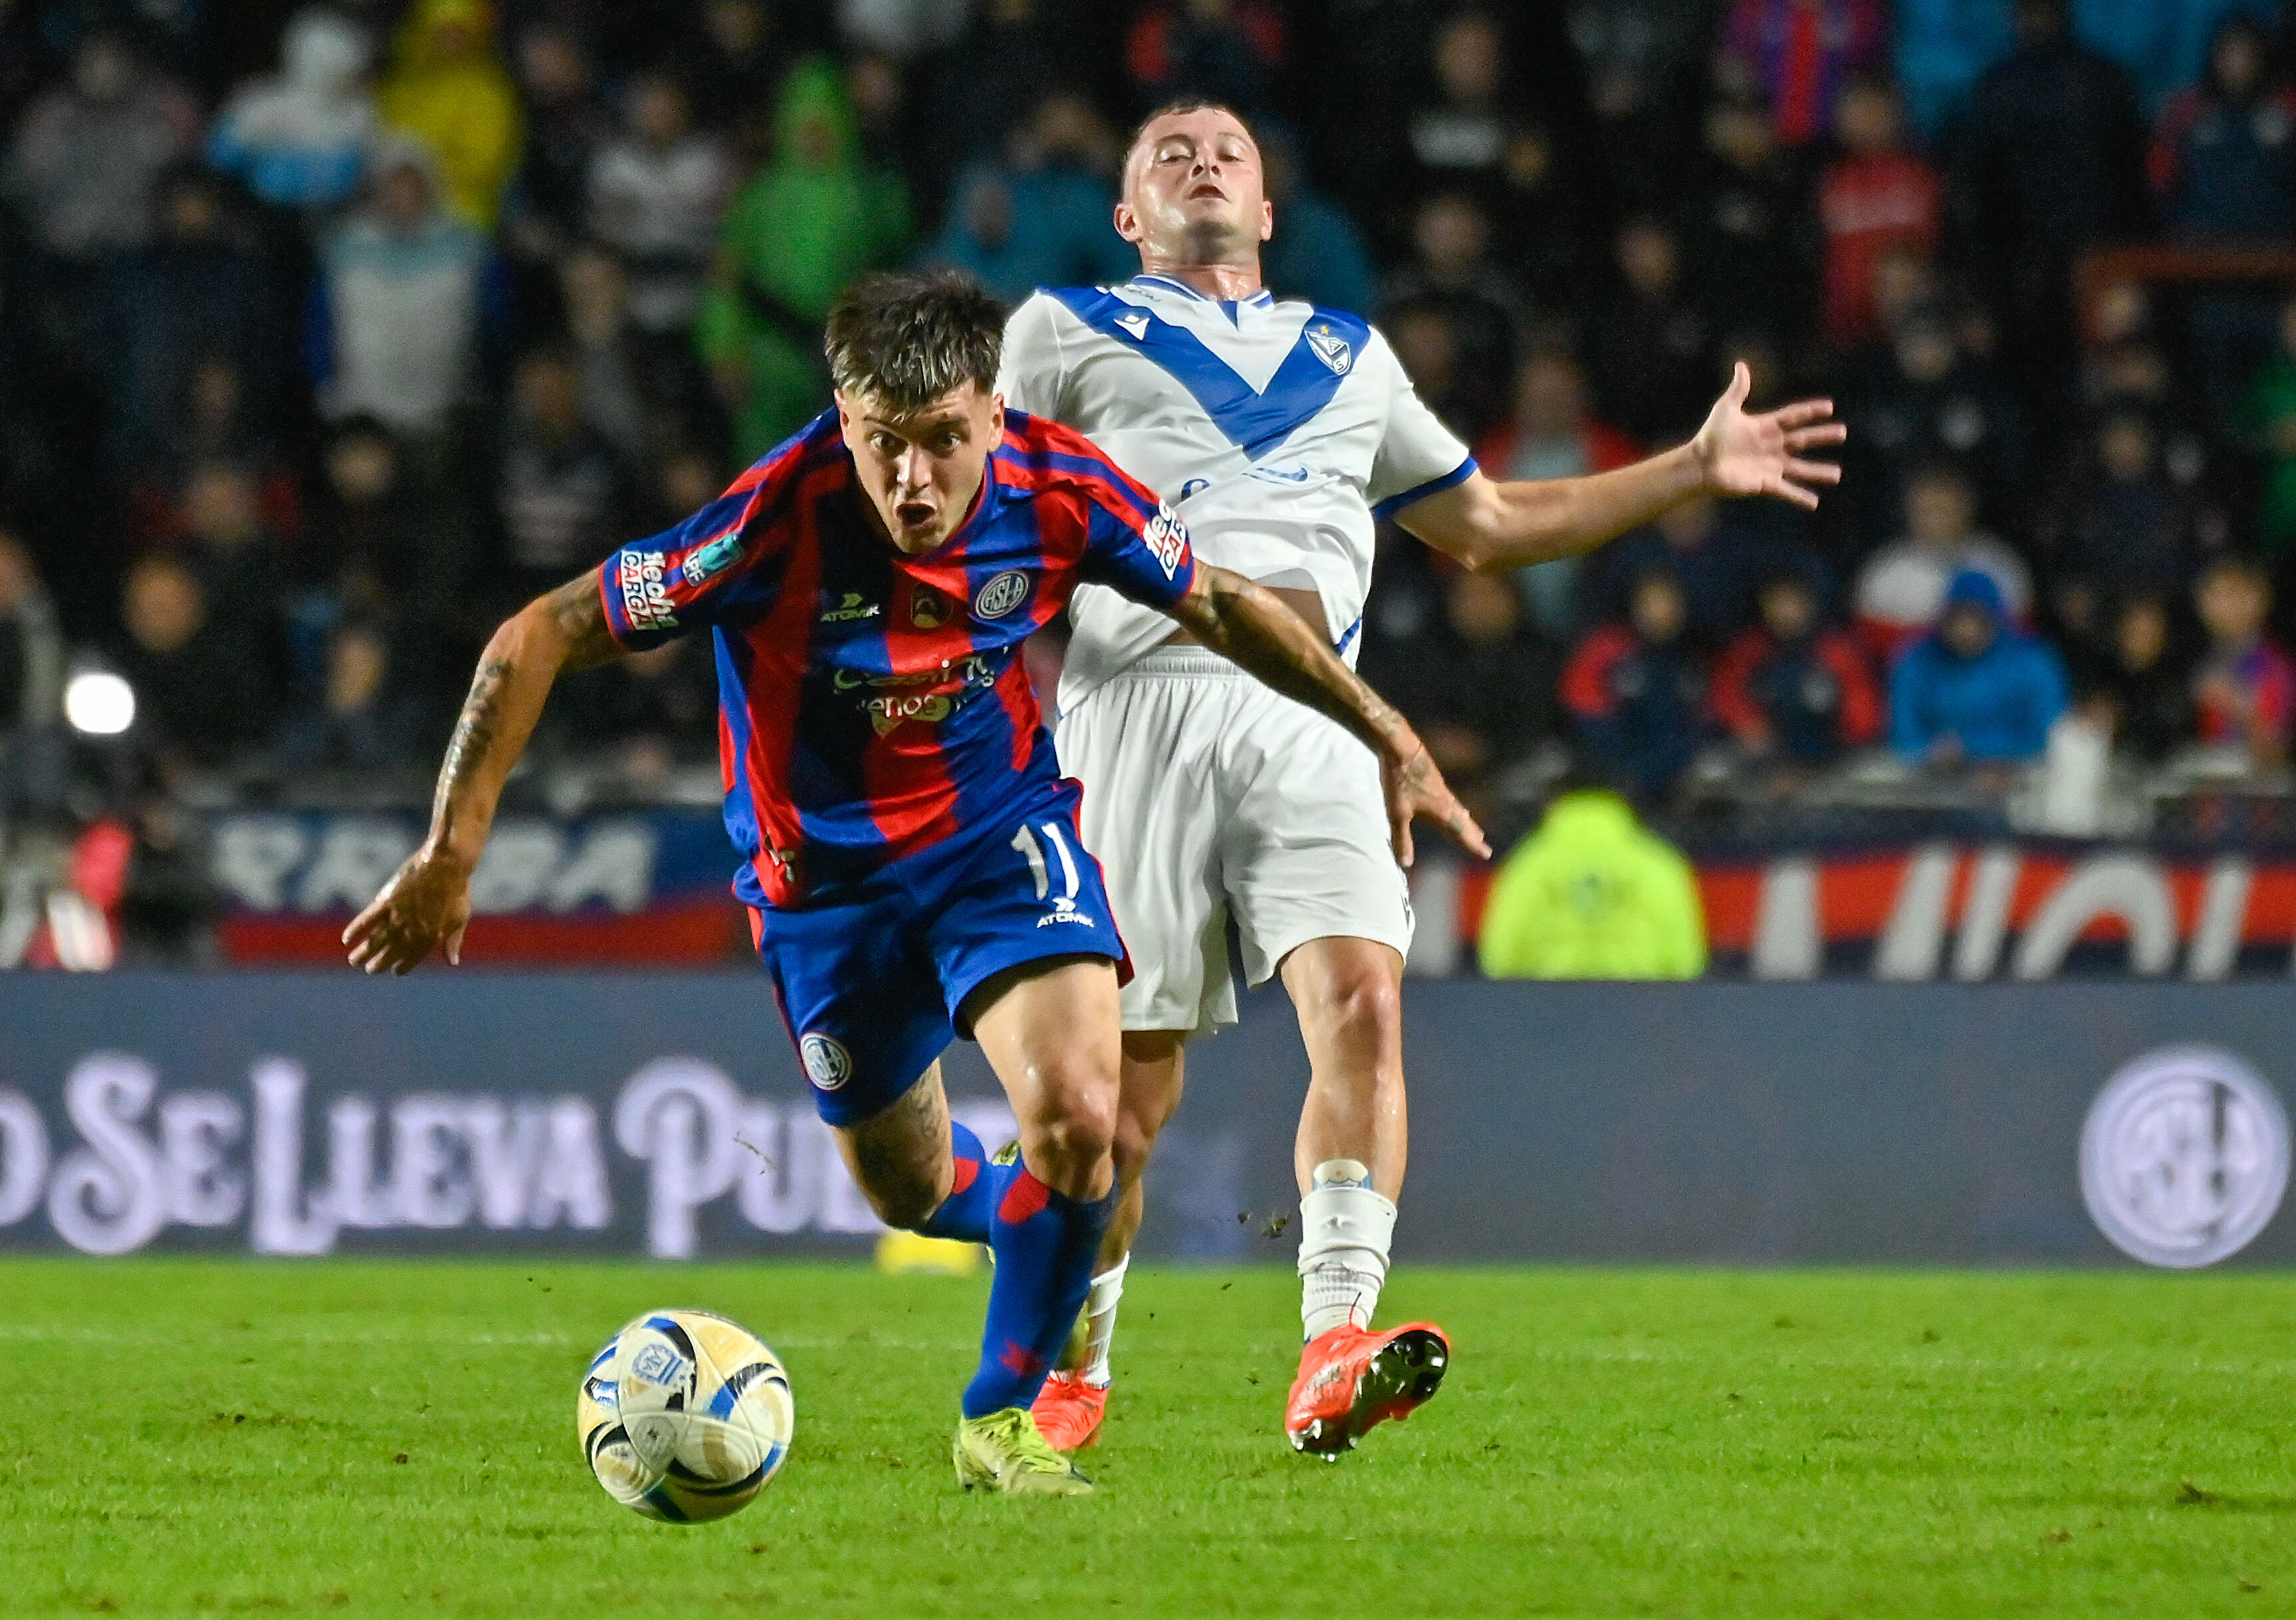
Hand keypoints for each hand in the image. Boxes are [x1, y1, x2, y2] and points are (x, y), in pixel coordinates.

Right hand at [343, 843, 473, 975]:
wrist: (447, 864)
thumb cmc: (457, 890)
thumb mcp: (459, 918)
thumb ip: (452, 941)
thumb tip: (453, 962)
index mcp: (431, 935)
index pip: (413, 957)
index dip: (404, 965)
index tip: (395, 971)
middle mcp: (412, 929)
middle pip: (390, 952)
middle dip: (379, 963)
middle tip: (369, 970)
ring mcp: (398, 915)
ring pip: (376, 940)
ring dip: (364, 952)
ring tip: (354, 961)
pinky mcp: (387, 900)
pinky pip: (367, 919)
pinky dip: (356, 929)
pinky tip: (347, 939)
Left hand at [1380, 740, 1490, 866]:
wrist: (1400, 748)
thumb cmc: (1399, 781)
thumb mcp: (1397, 813)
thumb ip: (1401, 839)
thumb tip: (1405, 864)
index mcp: (1441, 812)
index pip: (1460, 833)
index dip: (1472, 845)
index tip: (1486, 854)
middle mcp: (1445, 801)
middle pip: (1463, 821)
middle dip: (1472, 835)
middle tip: (1484, 845)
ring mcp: (1441, 788)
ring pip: (1458, 808)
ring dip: (1466, 820)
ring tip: (1473, 826)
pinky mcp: (1433, 778)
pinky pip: (1450, 797)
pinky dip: (1455, 806)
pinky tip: (1450, 802)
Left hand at [1691, 362, 1845, 510]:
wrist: (1700, 464)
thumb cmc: (1710, 436)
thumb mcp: (1726, 409)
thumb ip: (1738, 389)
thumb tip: (1741, 365)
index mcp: (1765, 427)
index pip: (1793, 416)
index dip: (1810, 411)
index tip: (1829, 407)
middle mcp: (1771, 446)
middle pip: (1803, 440)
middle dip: (1822, 436)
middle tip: (1842, 433)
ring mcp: (1770, 466)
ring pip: (1800, 468)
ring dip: (1818, 471)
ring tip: (1836, 474)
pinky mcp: (1764, 483)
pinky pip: (1786, 491)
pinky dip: (1800, 497)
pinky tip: (1814, 503)